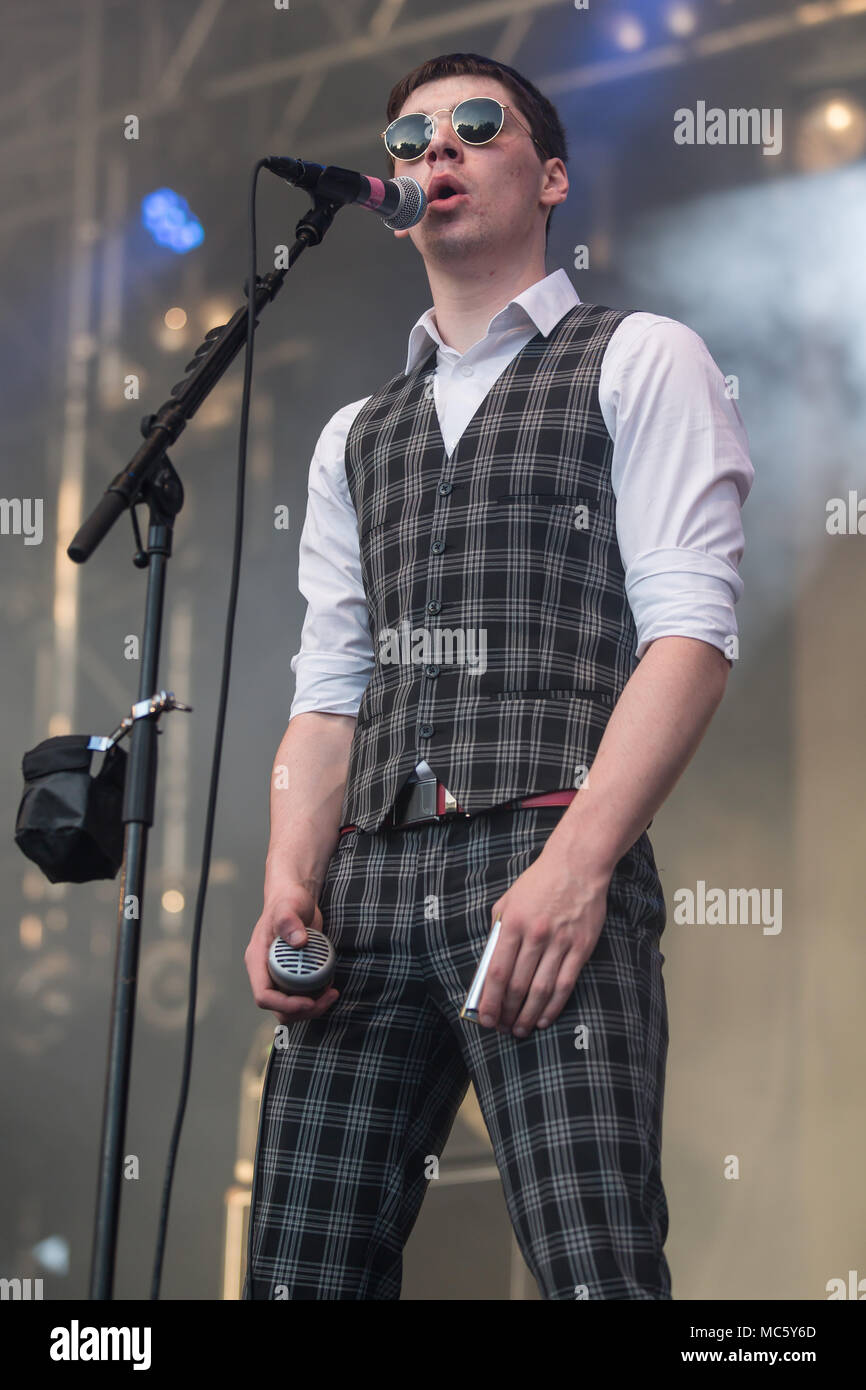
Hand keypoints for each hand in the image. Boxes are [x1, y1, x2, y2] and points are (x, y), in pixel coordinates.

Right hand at [245, 884, 338, 1025]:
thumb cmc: (289, 900)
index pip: (264, 995)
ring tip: (331, 991)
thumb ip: (289, 920)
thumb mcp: (289, 906)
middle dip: (304, 1010)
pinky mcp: (293, 976)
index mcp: (257, 960)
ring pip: (291, 1007)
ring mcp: (279, 975)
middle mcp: (266, 972)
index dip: (285, 1004)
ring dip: (313, 1006)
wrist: (297, 899)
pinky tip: (330, 982)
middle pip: (279, 1008)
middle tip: (329, 997)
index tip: (308, 1002)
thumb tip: (298, 942)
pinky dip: (317, 996)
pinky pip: (302, 996)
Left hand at [476, 848, 609, 1037]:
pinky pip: (565, 984)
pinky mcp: (581, 947)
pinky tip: (544, 1018)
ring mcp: (560, 942)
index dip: (489, 999)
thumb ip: (497, 932)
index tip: (484, 1018)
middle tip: (501, 1028)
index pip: (496, 971)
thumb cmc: (538, 883)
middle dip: (506, 1011)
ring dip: (528, 1014)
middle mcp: (535, 935)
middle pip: (517, 984)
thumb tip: (488, 968)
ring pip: (541, 989)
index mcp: (513, 923)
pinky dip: (553, 1006)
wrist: (577, 865)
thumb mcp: (507, 901)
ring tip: (519, 1029)